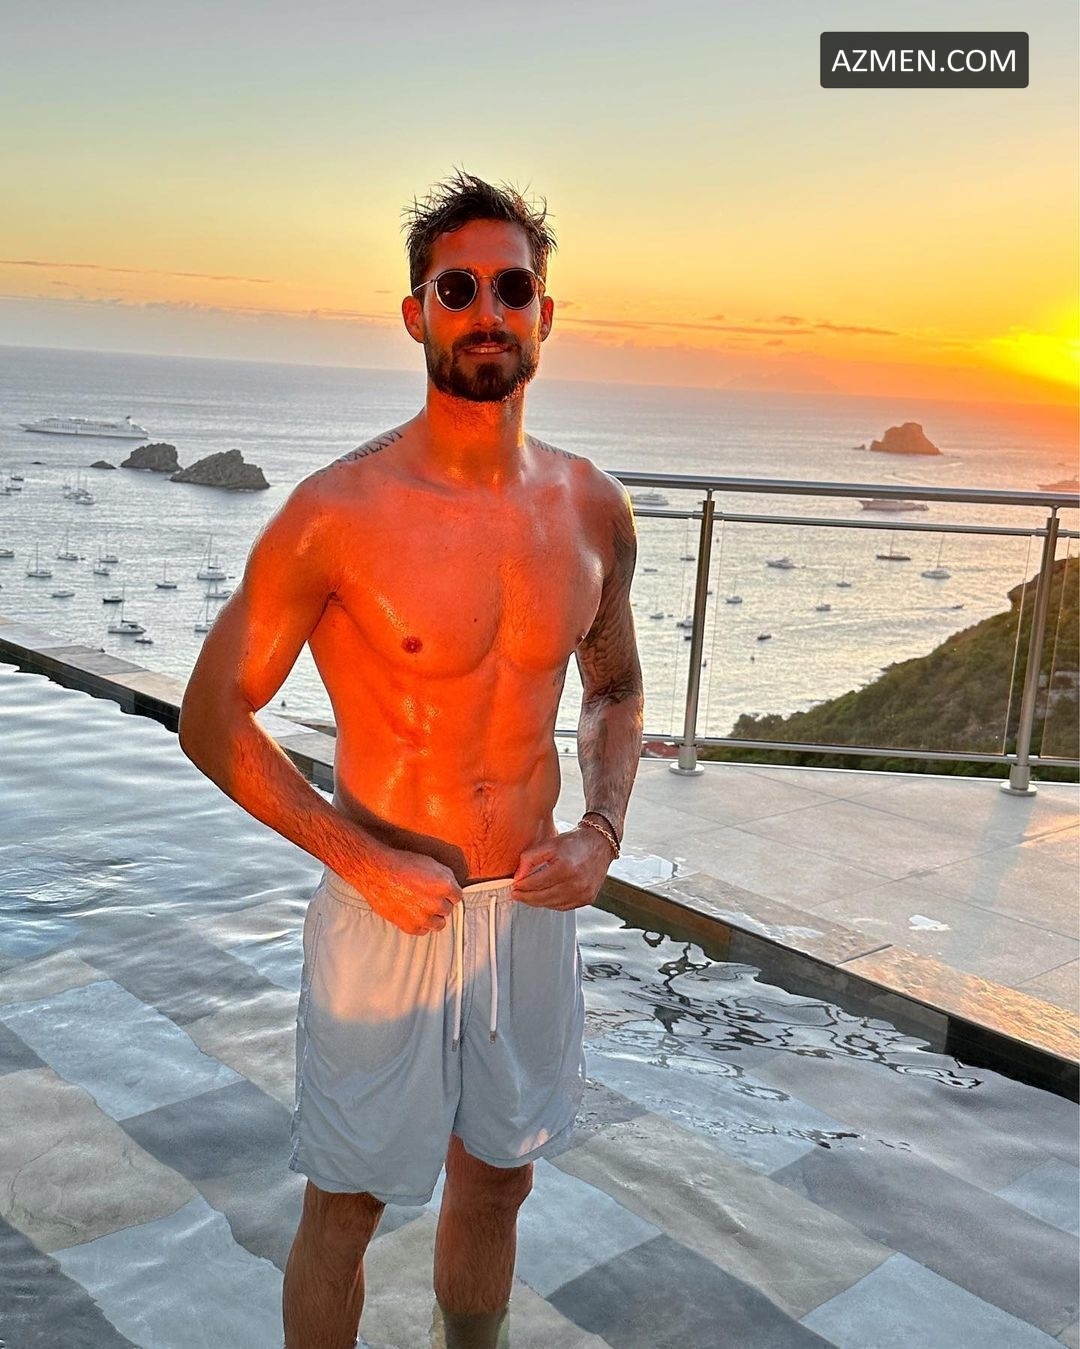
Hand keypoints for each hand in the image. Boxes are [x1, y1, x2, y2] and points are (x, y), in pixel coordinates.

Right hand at [343, 848, 462, 936]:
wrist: (377, 872)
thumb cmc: (401, 864)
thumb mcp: (430, 863)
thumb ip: (445, 876)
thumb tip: (452, 887)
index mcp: (445, 885)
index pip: (458, 896)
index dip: (449, 893)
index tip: (441, 892)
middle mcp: (437, 903)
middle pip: (448, 910)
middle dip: (440, 904)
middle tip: (427, 897)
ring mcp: (424, 917)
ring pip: (439, 924)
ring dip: (433, 917)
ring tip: (421, 907)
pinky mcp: (410, 927)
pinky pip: (423, 930)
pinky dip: (419, 924)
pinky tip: (411, 913)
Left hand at [511, 825, 613, 910]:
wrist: (600, 843)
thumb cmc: (575, 842)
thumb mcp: (549, 844)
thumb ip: (529, 858)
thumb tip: (518, 876)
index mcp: (566, 867)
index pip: (536, 883)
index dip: (521, 886)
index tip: (514, 886)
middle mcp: (577, 883)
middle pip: (543, 897)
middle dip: (526, 897)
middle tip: (517, 894)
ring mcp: (583, 893)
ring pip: (552, 905)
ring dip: (538, 902)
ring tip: (529, 896)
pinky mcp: (588, 899)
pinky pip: (564, 907)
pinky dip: (552, 903)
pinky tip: (545, 897)